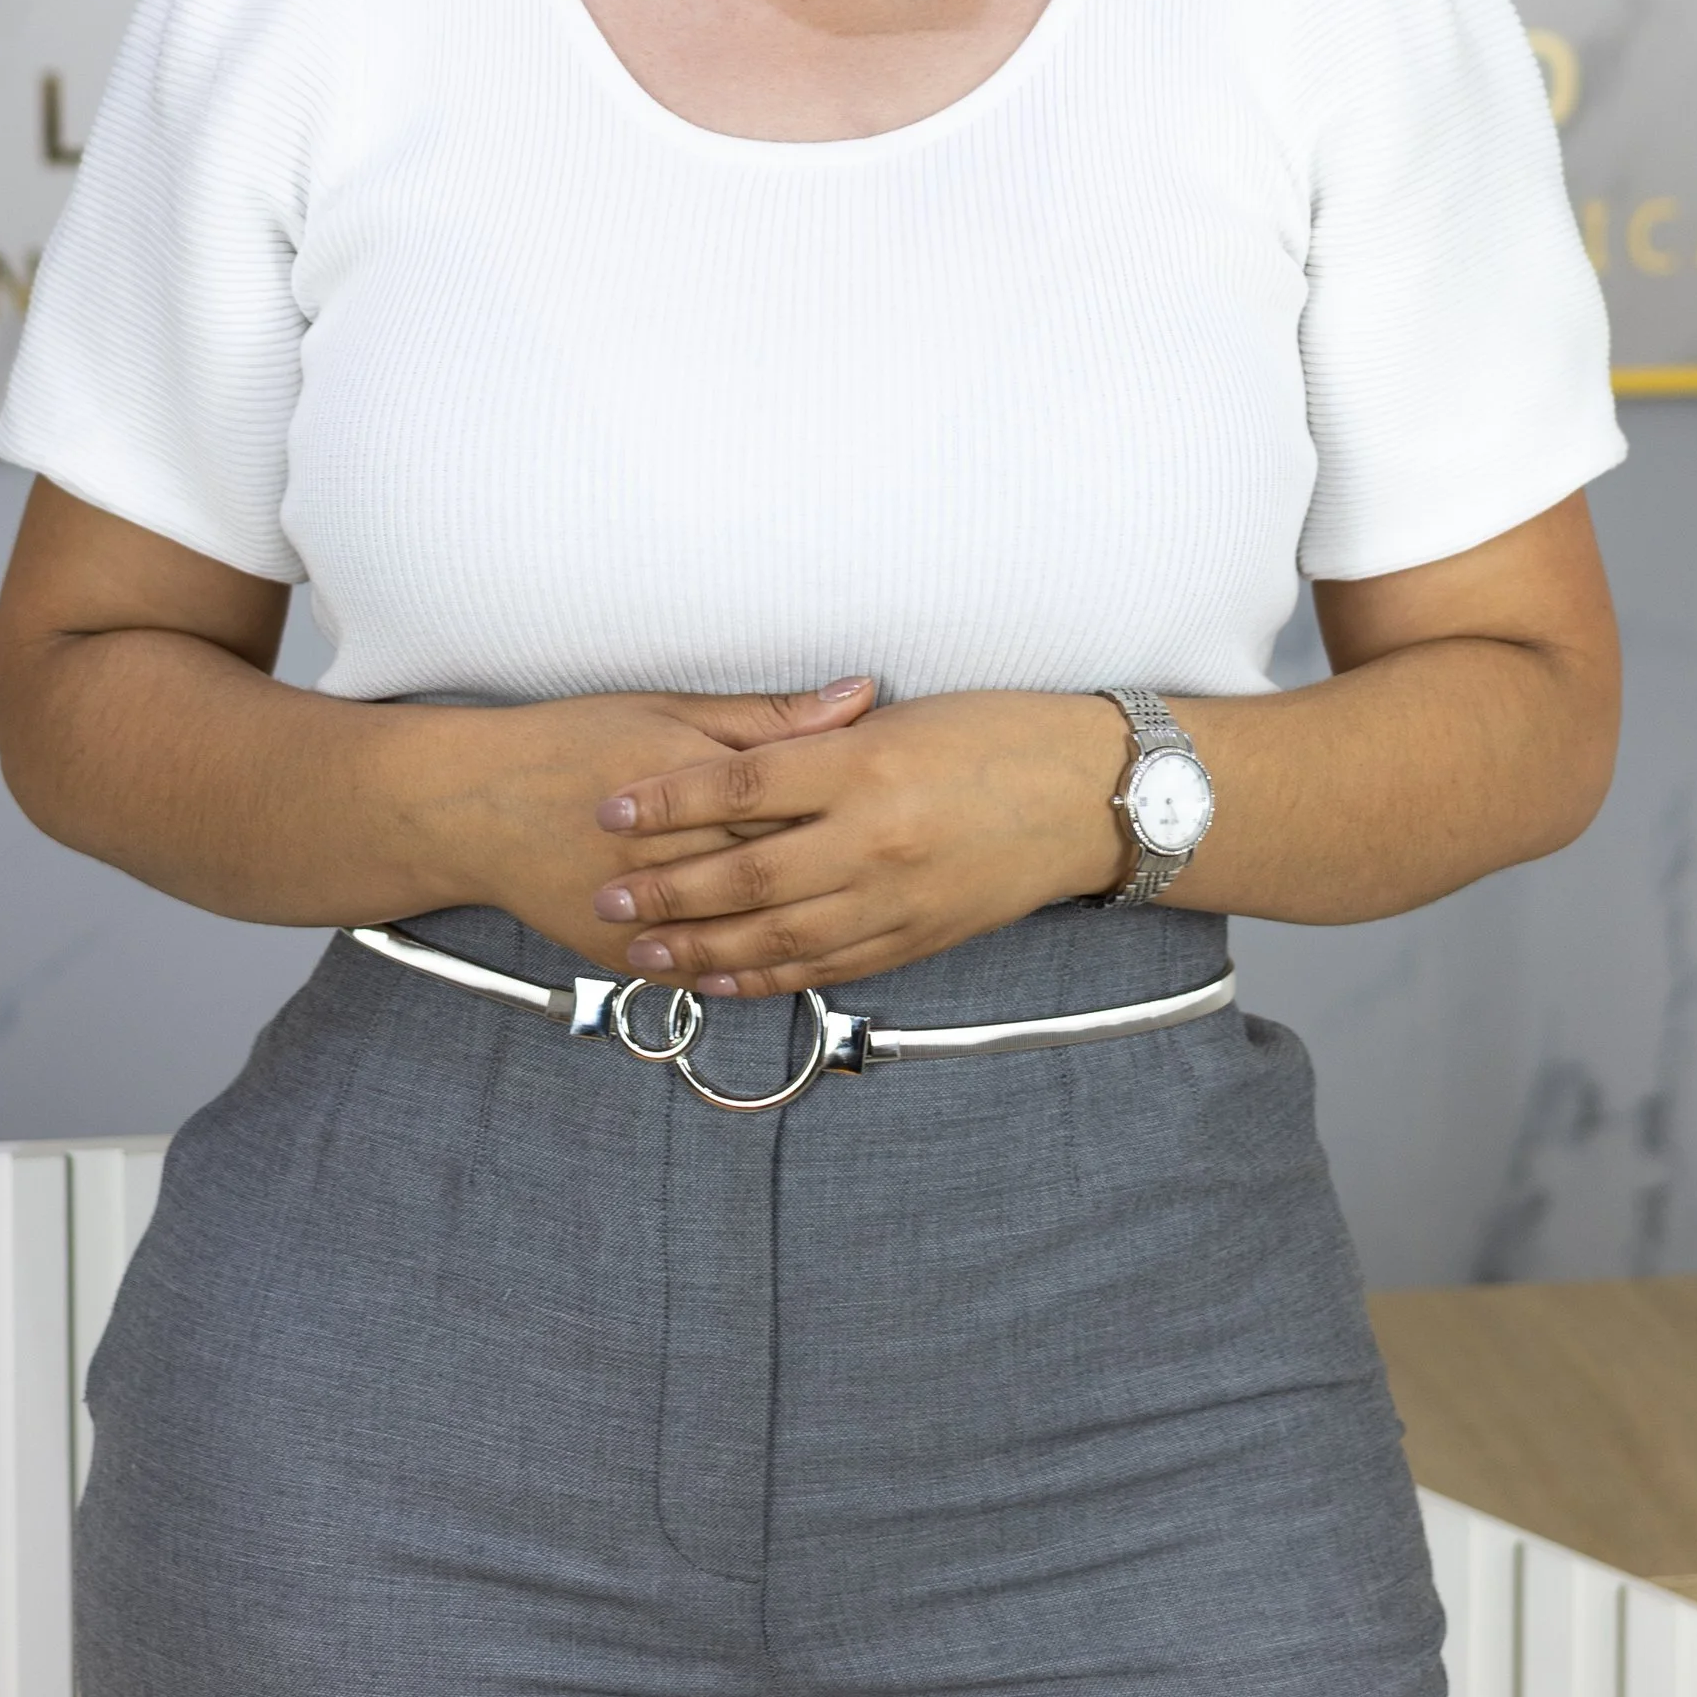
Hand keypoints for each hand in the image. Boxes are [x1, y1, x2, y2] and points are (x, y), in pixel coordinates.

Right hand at [431, 677, 878, 970]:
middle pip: (784, 872)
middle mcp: (674, 857)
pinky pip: (703, 974)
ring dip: (815, 932)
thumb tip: (858, 698)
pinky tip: (803, 963)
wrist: (473, 807)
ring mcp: (650, 917)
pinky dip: (752, 971)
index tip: (915, 804)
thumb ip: (769, 718)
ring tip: (873, 918)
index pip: (800, 804)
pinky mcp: (626, 956)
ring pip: (749, 936)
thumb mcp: (671, 711)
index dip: (862, 809)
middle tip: (916, 865)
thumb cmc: (571, 743)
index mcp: (695, 784)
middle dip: (853, 872)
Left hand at [589, 691, 1128, 994]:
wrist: (1089, 797)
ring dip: (699, 947)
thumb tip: (745, 747)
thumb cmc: (997, 736)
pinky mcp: (914, 941)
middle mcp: (874, 840)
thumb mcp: (903, 719)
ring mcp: (895, 899)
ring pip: (776, 936)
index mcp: (865, 767)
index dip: (668, 801)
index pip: (741, 785)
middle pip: (744, 874)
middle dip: (665, 890)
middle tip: (606, 898)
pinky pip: (825, 967)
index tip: (611, 810)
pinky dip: (765, 976)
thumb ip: (820, 737)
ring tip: (641, 952)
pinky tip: (720, 978)